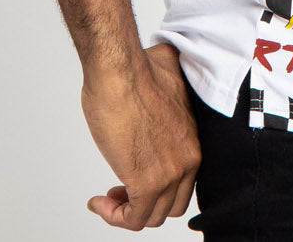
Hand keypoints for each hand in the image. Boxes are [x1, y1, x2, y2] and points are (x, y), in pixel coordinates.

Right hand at [81, 41, 200, 228]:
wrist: (121, 72)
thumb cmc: (137, 72)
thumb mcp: (169, 85)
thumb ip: (171, 92)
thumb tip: (164, 82)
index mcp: (193, 140)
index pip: (184, 183)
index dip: (161, 187)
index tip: (137, 179)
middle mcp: (187, 160)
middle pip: (171, 205)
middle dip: (146, 203)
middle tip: (123, 190)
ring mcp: (169, 173)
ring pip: (152, 216)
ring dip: (126, 211)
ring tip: (108, 196)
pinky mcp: (147, 183)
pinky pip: (133, 220)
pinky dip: (114, 216)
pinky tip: (98, 201)